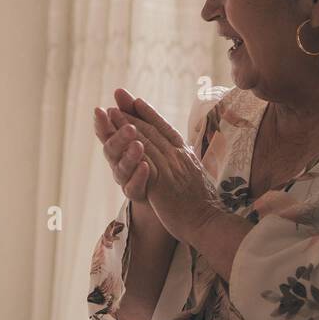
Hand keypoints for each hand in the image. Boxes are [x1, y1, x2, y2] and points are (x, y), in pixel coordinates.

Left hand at [94, 88, 219, 242]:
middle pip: (152, 129)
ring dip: (127, 124)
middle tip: (117, 97)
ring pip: (146, 140)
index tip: (137, 101)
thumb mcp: (193, 174)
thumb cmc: (200, 202)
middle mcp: (179, 156)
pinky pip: (145, 160)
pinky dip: (133, 147)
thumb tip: (181, 152)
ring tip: (111, 112)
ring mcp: (171, 167)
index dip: (150, 113)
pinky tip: (120, 138)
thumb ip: (184, 161)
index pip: (166, 128)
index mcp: (185, 154)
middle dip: (133, 112)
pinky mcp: (162, 182)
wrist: (206, 222)